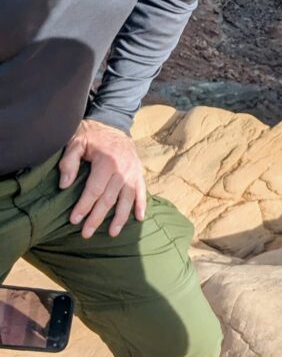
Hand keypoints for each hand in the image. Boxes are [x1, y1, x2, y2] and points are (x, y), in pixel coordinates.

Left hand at [59, 119, 146, 238]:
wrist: (114, 123)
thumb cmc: (92, 135)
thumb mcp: (76, 142)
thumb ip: (69, 161)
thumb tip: (65, 185)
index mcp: (107, 161)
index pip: (94, 189)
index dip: (84, 206)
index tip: (74, 220)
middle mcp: (123, 168)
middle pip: (109, 198)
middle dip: (97, 217)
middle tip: (86, 233)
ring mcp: (133, 171)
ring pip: (127, 198)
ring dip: (120, 217)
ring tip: (112, 233)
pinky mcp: (139, 172)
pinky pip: (142, 191)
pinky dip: (141, 205)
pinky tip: (139, 219)